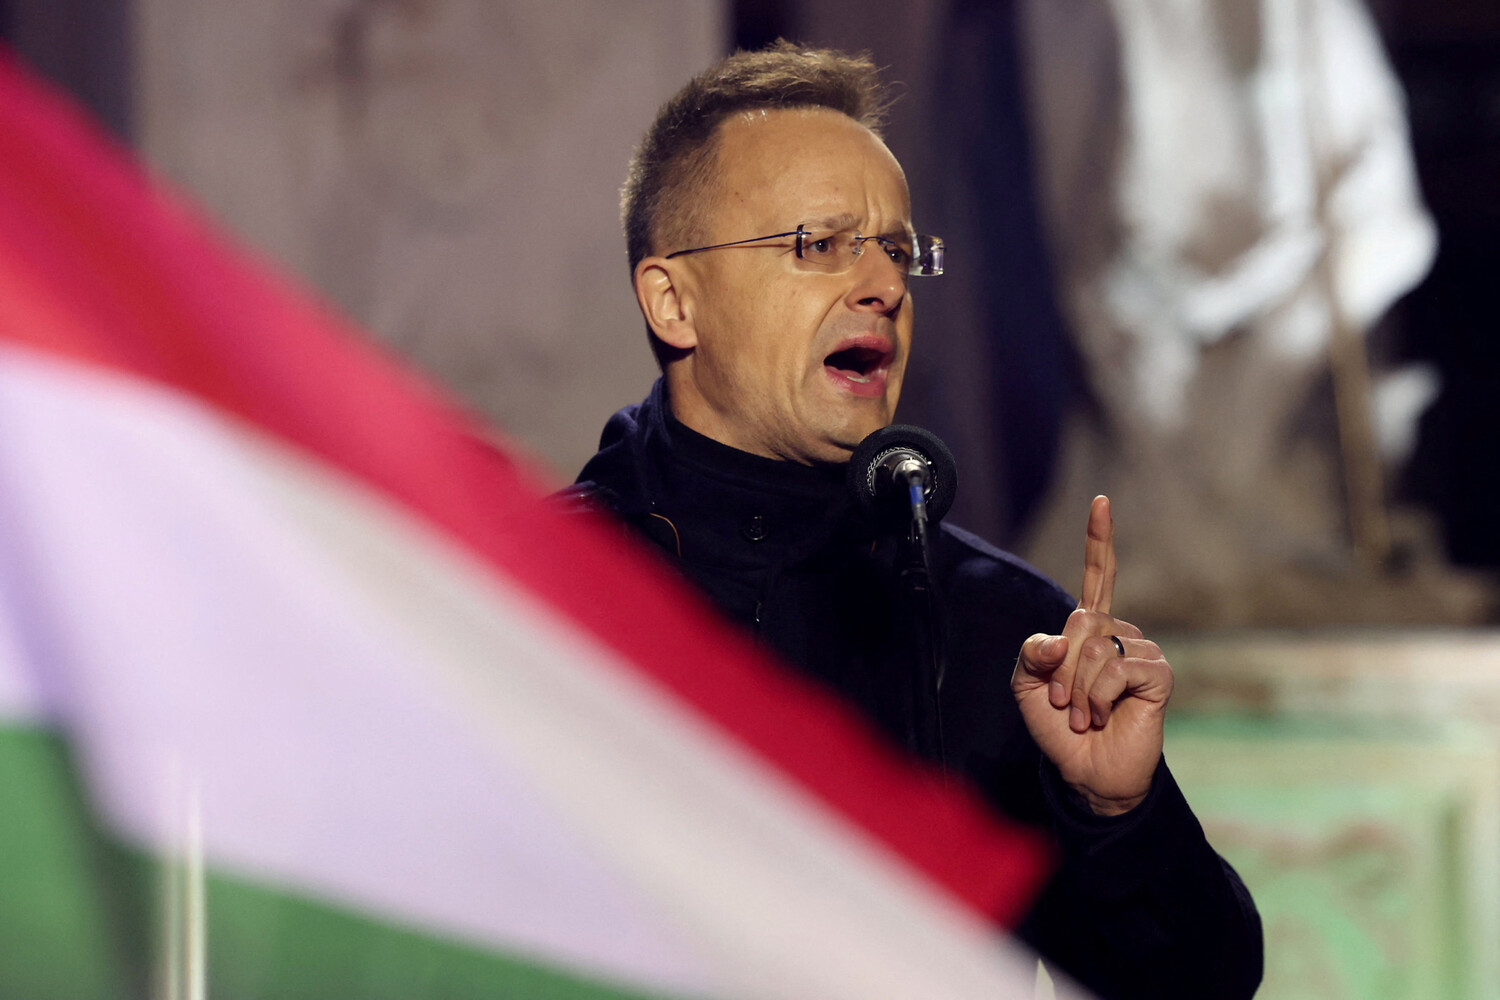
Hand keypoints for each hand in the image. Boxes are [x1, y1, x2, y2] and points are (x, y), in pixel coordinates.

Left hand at [1010, 496, 1171, 815]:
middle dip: (1061, 669)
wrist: (1085, 773)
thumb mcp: (1026, 687)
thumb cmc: (1059, 728)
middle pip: (1080, 622)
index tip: (1101, 501)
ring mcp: (1143, 651)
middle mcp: (1120, 633)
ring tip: (1086, 716)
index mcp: (1090, 629)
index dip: (1099, 540)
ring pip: (1097, 647)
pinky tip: (1105, 716)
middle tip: (1064, 705)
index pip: (1097, 576)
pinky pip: (1118, 667)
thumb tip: (1060, 639)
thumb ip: (1031, 654)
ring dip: (1078, 689)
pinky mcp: (1159, 675)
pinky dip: (1100, 696)